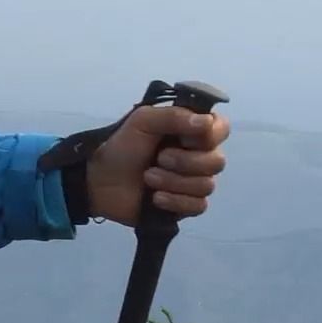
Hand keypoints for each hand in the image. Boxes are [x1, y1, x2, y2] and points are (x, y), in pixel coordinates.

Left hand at [85, 103, 229, 225]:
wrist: (100, 180)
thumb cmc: (122, 146)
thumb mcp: (143, 121)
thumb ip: (174, 116)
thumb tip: (207, 123)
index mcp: (191, 131)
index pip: (221, 129)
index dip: (209, 136)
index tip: (185, 138)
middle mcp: (198, 155)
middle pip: (217, 161)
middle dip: (186, 162)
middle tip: (159, 159)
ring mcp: (193, 182)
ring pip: (207, 185)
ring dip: (174, 182)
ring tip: (148, 178)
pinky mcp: (185, 206)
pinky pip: (198, 206)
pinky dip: (175, 201)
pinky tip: (155, 198)